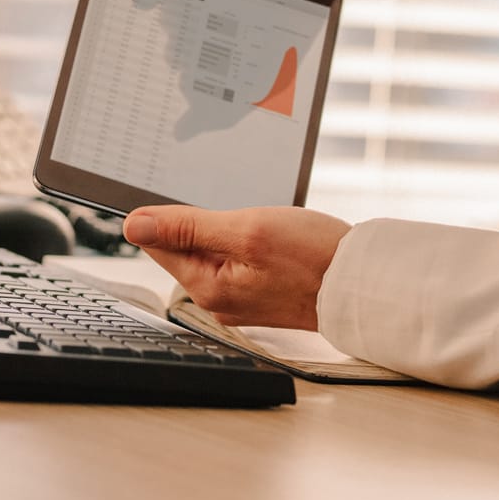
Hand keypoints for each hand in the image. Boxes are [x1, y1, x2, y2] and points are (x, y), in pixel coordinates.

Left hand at [122, 205, 351, 330]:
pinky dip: (249, 244)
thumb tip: (134, 225)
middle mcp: (218, 300)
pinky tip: (276, 240)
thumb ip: (188, 227)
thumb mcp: (247, 229)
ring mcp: (239, 299)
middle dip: (207, 222)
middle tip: (246, 215)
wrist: (364, 284)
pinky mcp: (260, 294)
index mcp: (207, 286)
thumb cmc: (315, 257)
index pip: (159, 242)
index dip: (168, 213)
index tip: (194, 199)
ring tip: (267, 228)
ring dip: (231, 231)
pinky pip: (237, 261)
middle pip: (186, 247)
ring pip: (215, 251)